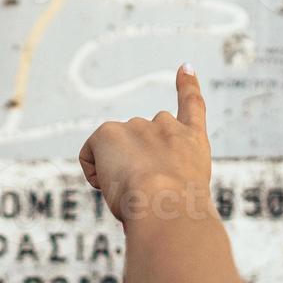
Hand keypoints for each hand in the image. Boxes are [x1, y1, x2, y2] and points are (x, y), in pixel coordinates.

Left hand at [78, 65, 212, 223]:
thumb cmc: (179, 214)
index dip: (187, 85)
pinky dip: (93, 173)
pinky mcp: (108, 133)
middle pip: (138, 146)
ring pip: (114, 156)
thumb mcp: (183, 201)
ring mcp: (137, 126)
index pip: (191, 106)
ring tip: (135, 193)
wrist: (168, 204)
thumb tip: (140, 199)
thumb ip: (166, 189)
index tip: (185, 67)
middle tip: (149, 196)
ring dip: (118, 175)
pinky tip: (109, 185)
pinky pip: (90, 156)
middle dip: (135, 168)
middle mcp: (166, 127)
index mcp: (192, 142)